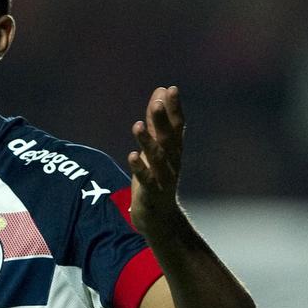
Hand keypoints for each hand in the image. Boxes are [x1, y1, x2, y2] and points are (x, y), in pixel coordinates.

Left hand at [127, 86, 184, 237]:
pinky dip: (140, 168)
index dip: (174, 108)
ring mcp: (163, 178)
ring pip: (157, 158)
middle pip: (168, 138)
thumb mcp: (155, 148)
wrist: (160, 218)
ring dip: (147, 141)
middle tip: (157, 102)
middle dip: (162, 120)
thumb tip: (160, 92)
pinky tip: (132, 156)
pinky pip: (147, 179)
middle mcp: (172, 161)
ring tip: (136, 126)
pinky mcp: (152, 193)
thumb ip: (155, 122)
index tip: (171, 89)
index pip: (176, 125)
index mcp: (173, 150)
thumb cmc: (156, 177)